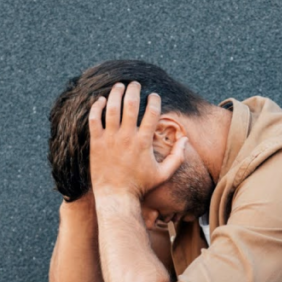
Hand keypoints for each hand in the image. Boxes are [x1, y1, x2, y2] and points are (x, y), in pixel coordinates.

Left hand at [88, 82, 186, 200]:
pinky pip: (95, 119)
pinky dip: (97, 107)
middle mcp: (127, 137)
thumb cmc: (141, 187)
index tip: (153, 95)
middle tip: (135, 84)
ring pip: (112, 108)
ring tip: (119, 85)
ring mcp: (110, 139)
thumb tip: (186, 139)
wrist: (117, 197)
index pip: (152, 112)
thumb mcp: (164, 174)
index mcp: (144, 142)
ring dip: (116, 93)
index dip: (154, 100)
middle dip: (134, 90)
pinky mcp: (96, 143)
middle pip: (131, 104)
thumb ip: (177, 157)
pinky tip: (100, 100)